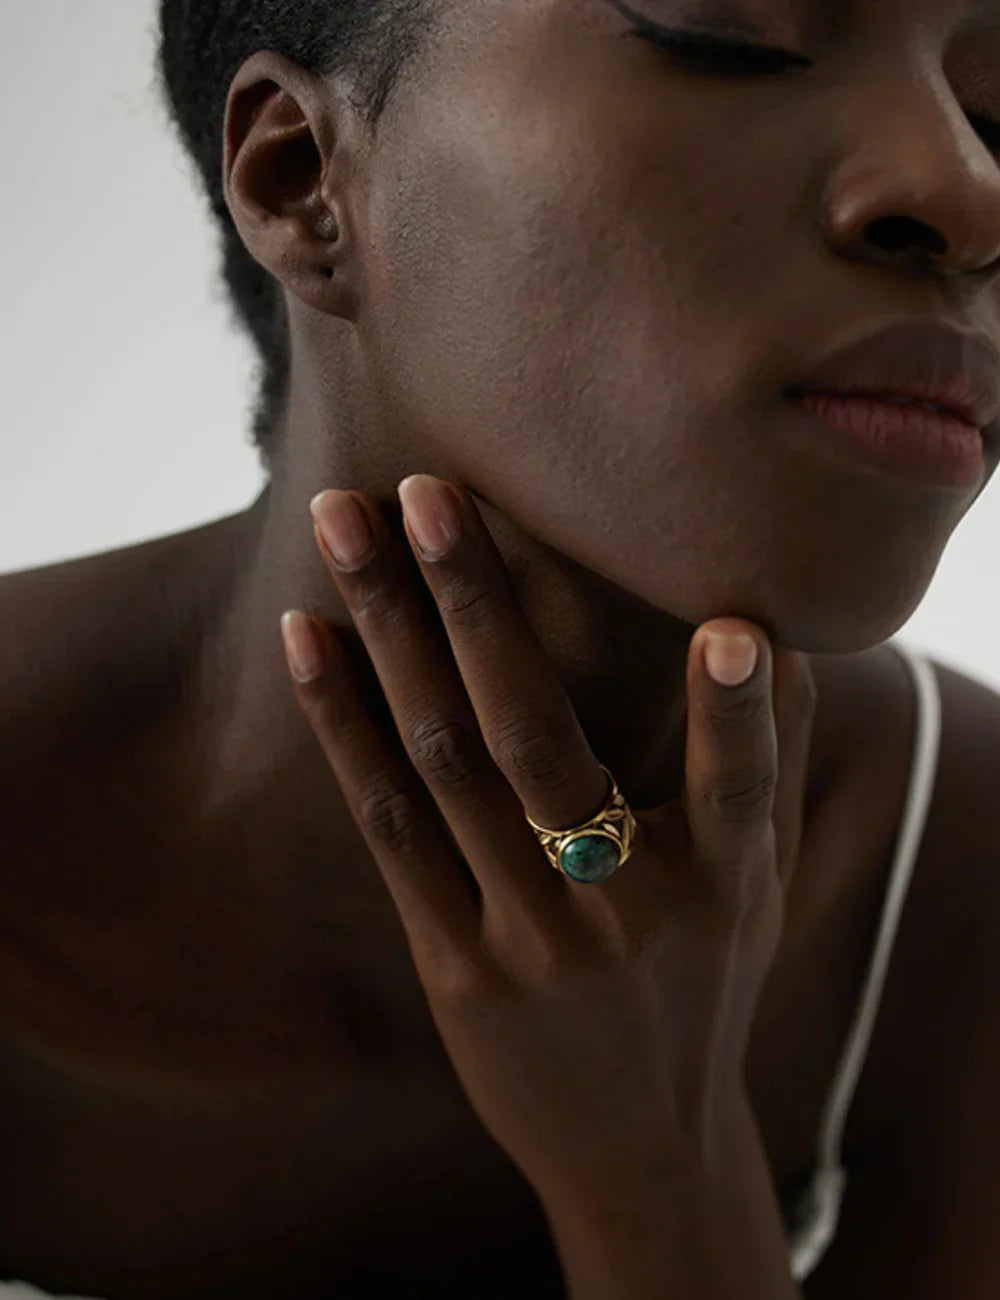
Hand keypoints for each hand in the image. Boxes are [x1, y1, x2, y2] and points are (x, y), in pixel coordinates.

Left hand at [280, 475, 816, 1214]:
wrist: (639, 1145)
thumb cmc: (705, 984)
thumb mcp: (761, 888)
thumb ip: (765, 764)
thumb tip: (765, 632)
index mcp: (726, 881)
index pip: (740, 784)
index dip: (737, 708)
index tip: (728, 629)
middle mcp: (625, 909)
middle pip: (536, 737)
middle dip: (475, 601)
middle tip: (422, 486)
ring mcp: (528, 942)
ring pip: (443, 762)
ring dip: (388, 632)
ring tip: (341, 525)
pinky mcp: (455, 967)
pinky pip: (388, 827)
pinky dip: (345, 726)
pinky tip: (309, 640)